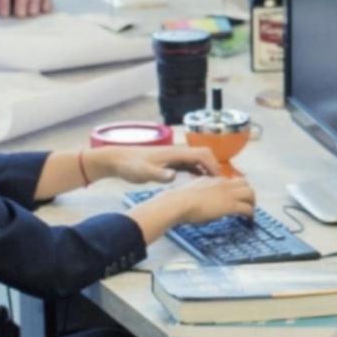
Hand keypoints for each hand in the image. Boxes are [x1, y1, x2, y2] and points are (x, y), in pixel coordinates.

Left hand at [0, 0, 51, 17]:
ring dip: (30, 12)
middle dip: (19, 12)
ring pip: (35, 6)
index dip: (3, 5)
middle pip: (22, 1)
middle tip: (16, 14)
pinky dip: (41, 11)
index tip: (3, 15)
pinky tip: (35, 8)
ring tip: (26, 11)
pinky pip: (47, 6)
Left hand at [99, 145, 220, 184]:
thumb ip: (158, 174)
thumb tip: (173, 176)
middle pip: (204, 155)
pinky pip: (190, 164)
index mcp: (175, 153)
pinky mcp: (169, 161)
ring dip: (208, 169)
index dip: (213, 166)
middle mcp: (177, 152)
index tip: (219, 180)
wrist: (116, 159)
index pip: (202, 154)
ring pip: (198, 160)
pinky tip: (198, 182)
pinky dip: (198, 171)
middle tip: (220, 183)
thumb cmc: (129, 166)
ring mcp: (173, 156)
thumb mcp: (143, 172)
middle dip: (215, 167)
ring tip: (213, 184)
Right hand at [163, 174, 255, 224]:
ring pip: (250, 193)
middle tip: (248, 202)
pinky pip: (247, 208)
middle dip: (248, 192)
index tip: (236, 195)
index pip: (230, 181)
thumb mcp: (192, 190)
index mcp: (213, 179)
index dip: (236, 188)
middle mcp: (223, 184)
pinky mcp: (230, 205)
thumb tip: (203, 197)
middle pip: (245, 183)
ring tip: (251, 211)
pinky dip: (250, 213)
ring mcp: (228, 194)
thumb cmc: (179, 200)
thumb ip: (201, 190)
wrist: (179, 203)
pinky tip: (249, 219)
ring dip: (252, 202)